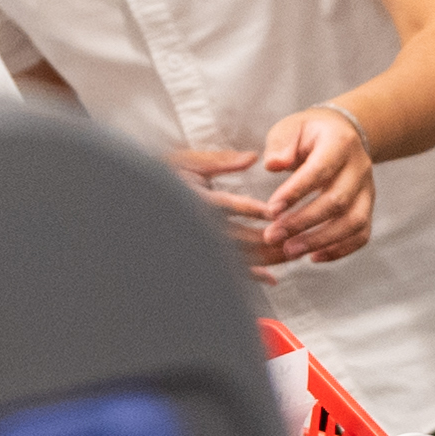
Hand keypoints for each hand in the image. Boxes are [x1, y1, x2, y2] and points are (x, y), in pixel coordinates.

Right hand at [167, 139, 291, 269]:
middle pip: (237, 236)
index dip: (251, 209)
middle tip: (296, 236)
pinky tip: (270, 278)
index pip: (227, 205)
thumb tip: (252, 158)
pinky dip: (251, 275)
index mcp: (194, 199)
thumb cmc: (162, 176)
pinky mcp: (200, 256)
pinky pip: (228, 270)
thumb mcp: (187, 162)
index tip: (274, 211)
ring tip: (291, 254)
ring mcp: (198, 244)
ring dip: (266, 258)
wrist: (138, 200)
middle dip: (268, 238)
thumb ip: (221, 161)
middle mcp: (196, 225)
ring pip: (237, 256)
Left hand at [249, 106, 376, 264]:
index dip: (296, 192)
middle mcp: (360, 168)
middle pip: (337, 201)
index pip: (320, 170)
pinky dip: (340, 250)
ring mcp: (367, 190)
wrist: (342, 133)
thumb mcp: (291, 127)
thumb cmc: (309, 133)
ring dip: (321, 241)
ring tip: (290, 251)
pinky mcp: (367, 208)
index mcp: (341, 143)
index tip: (271, 210)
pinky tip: (314, 257)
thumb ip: (281, 144)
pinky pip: (361, 235)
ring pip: (353, 222)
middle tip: (273, 236)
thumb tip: (273, 165)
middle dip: (303, 222)